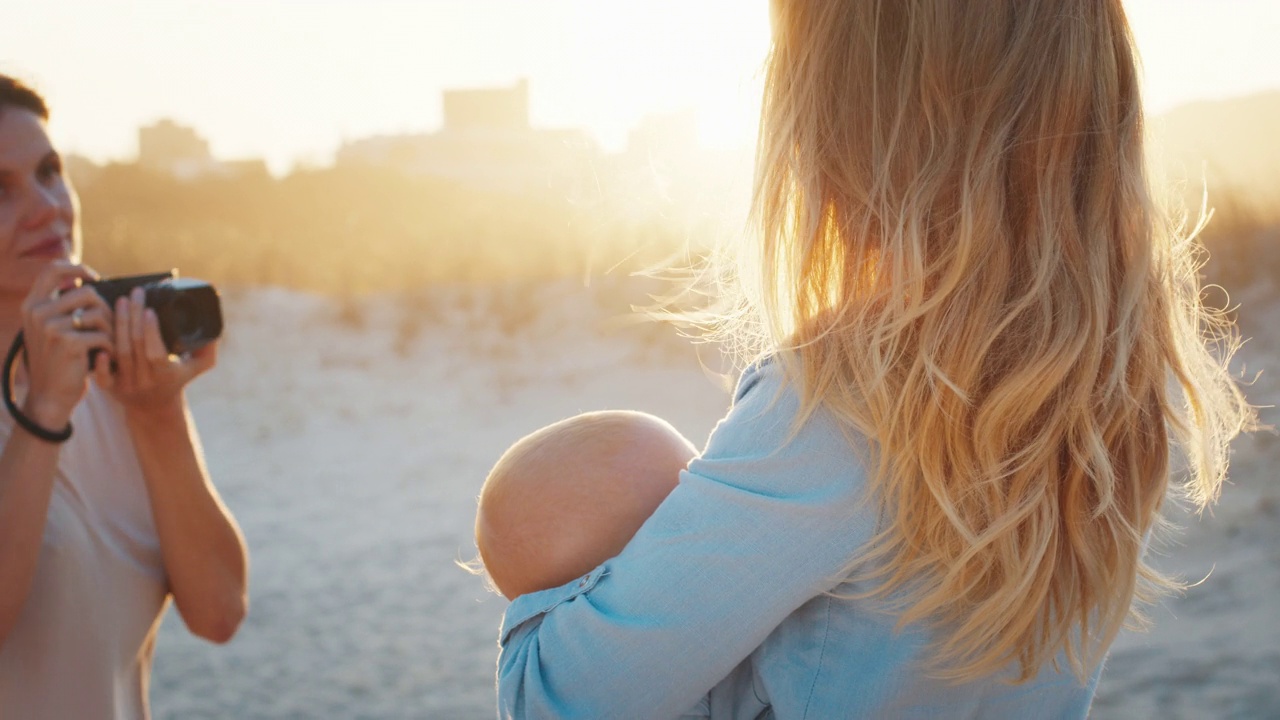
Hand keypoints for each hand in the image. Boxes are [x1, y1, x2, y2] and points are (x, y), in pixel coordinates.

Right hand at [19, 262, 112, 428]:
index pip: (53, 269)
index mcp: (32, 304)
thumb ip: (61, 306)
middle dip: (105, 310)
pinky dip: (110, 347)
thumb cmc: (58, 361)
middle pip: (88, 292)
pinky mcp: (68, 342)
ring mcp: (51, 327)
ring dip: (110, 330)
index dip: (77, 267)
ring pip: (98, 313)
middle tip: (108, 329)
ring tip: (107, 344)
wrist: (49, 397)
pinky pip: (103, 335)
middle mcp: (38, 312)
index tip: (94, 277)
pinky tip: (107, 357)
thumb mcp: (50, 329)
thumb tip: (87, 281)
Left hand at [95, 286, 217, 413]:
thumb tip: (214, 325)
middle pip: (135, 346)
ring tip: (120, 301)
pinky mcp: (110, 388)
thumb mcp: (196, 366)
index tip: (150, 309)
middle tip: (135, 293)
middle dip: (133, 316)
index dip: (151, 331)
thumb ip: (207, 347)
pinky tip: (100, 335)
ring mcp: (126, 385)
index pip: (156, 353)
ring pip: (119, 351)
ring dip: (118, 324)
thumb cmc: (176, 379)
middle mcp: (146, 381)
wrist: (155, 408)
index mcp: (167, 375)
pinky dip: (99, 359)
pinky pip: (101, 375)